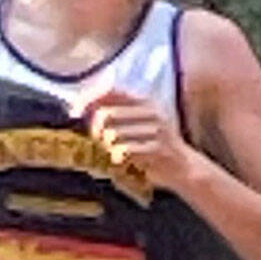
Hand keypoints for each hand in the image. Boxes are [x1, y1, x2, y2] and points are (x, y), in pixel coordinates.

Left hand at [72, 88, 194, 191]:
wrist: (185, 168)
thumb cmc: (155, 147)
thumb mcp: (140, 123)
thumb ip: (116, 113)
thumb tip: (81, 105)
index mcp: (147, 103)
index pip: (111, 91)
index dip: (89, 98)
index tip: (74, 111)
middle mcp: (152, 113)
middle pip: (106, 114)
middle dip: (96, 130)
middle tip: (99, 141)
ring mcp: (156, 131)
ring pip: (113, 135)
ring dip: (108, 148)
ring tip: (115, 153)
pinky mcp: (157, 150)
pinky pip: (124, 151)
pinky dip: (118, 158)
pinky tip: (124, 161)